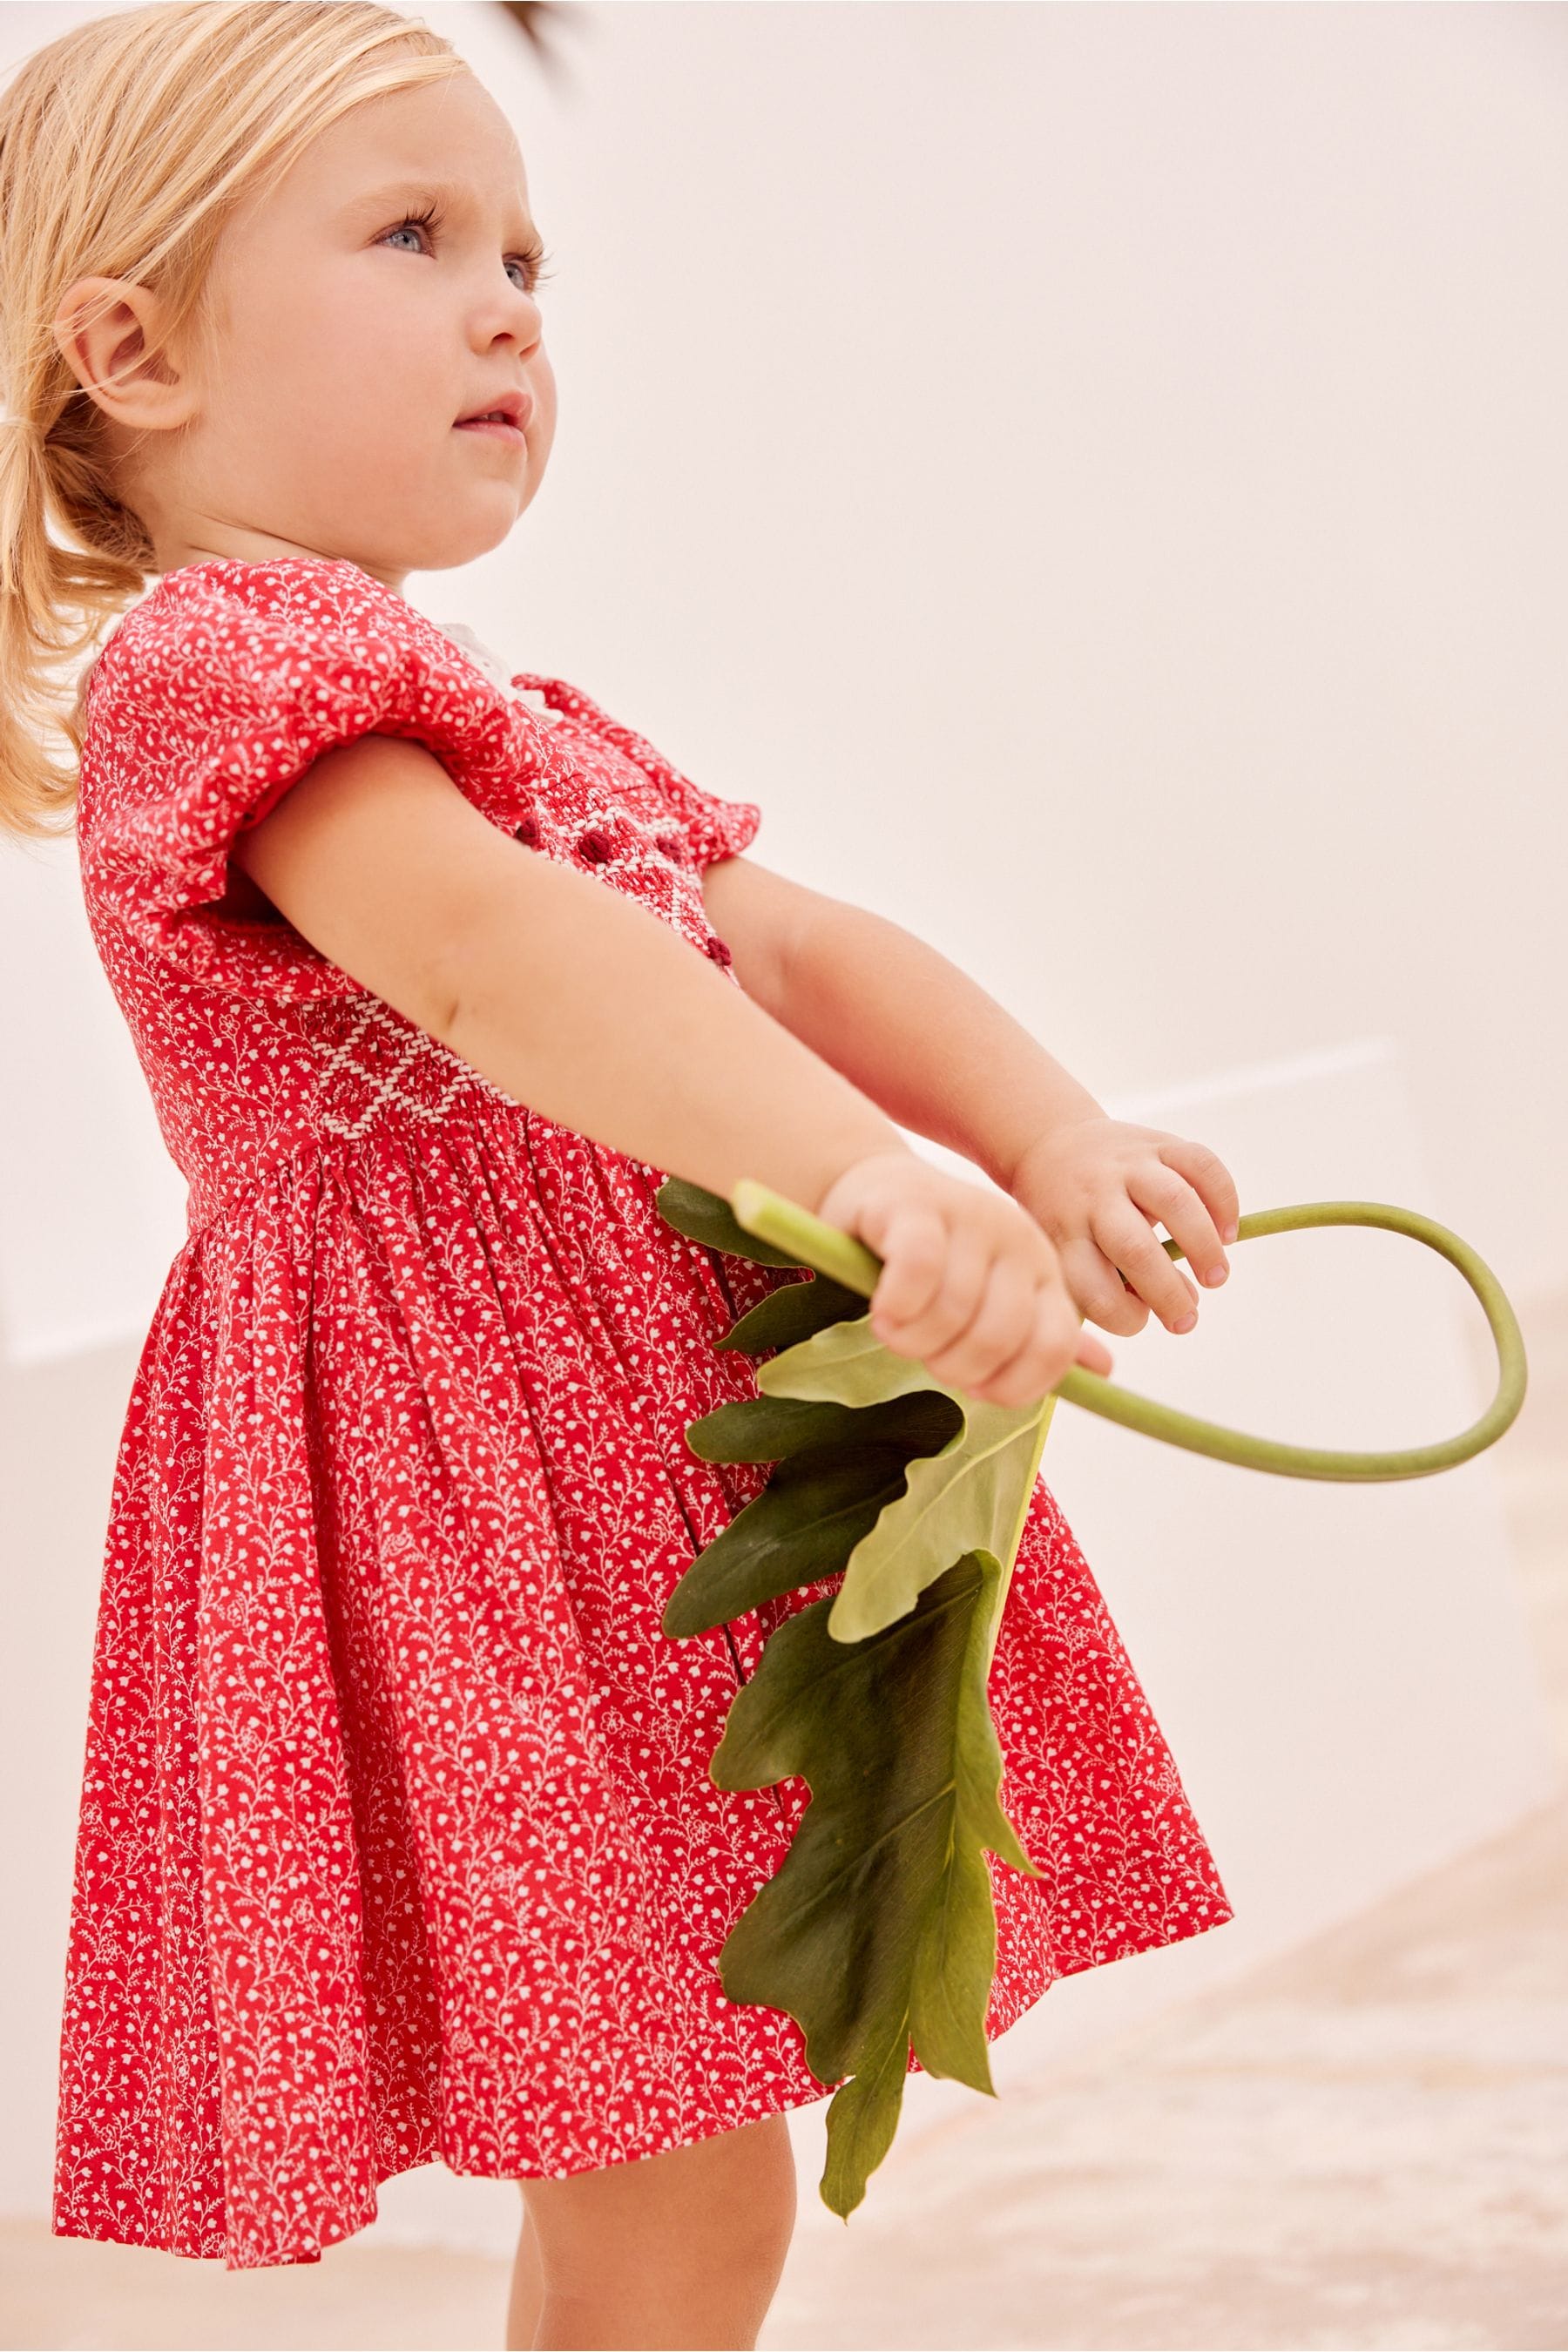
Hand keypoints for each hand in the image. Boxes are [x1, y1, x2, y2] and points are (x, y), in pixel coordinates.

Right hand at [815, 1148, 1114, 1406]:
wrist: (879, 1187)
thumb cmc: (937, 1254)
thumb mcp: (995, 1294)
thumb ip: (1041, 1335)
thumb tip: (1105, 1371)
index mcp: (1045, 1271)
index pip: (1053, 1346)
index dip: (1013, 1385)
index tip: (974, 1389)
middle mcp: (1018, 1241)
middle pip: (999, 1335)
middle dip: (953, 1366)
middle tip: (922, 1355)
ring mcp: (971, 1217)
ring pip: (953, 1308)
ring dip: (914, 1339)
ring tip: (894, 1331)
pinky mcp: (918, 1206)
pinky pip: (918, 1270)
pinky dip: (898, 1305)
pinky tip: (884, 1308)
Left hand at [1006, 1116, 1240, 1339]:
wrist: (1051, 1143)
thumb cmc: (1063, 1216)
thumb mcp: (1065, 1251)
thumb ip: (1110, 1285)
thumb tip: (1183, 1306)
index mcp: (1063, 1234)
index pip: (1093, 1291)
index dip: (1125, 1319)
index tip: (1141, 1319)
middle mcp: (1093, 1198)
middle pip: (1136, 1250)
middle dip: (1169, 1295)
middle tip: (1186, 1319)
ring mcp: (1127, 1166)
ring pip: (1174, 1201)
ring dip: (1204, 1247)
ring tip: (1216, 1278)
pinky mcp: (1157, 1142)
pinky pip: (1201, 1165)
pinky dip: (1224, 1201)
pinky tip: (1226, 1233)